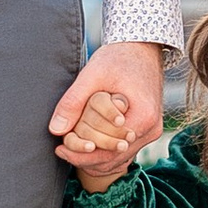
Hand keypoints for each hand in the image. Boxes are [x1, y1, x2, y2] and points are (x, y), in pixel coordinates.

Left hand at [50, 40, 165, 168]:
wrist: (142, 48)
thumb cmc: (119, 57)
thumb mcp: (92, 74)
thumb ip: (74, 101)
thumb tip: (56, 129)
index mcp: (143, 117)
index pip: (108, 150)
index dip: (81, 154)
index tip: (59, 148)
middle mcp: (151, 129)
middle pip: (113, 159)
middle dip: (85, 158)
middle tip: (61, 149)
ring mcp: (151, 131)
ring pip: (118, 160)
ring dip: (94, 159)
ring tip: (70, 149)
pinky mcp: (146, 130)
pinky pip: (124, 152)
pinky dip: (105, 154)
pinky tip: (86, 146)